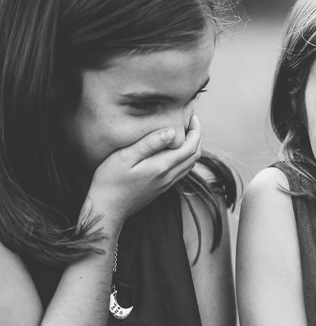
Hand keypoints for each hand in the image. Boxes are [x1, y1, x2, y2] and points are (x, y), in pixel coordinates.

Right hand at [82, 116, 202, 231]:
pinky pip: (182, 171)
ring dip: (192, 147)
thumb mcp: (125, 157)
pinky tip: (173, 150)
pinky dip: (185, 157)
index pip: (191, 146)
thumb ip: (149, 144)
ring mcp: (167, 183)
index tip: (191, 116)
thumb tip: (172, 131)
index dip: (195, 130)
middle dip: (196, 136)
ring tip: (184, 132)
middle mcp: (169, 176)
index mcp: (162, 166)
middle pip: (194, 155)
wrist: (107, 209)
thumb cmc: (110, 181)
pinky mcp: (162, 188)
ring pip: (190, 164)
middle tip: (189, 121)